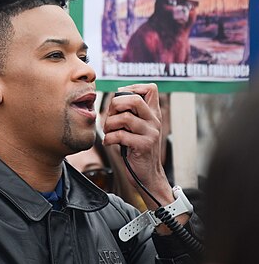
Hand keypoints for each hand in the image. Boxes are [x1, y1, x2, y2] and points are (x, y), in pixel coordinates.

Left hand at [103, 83, 172, 209]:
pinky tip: (109, 142)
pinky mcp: (143, 146)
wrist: (148, 176)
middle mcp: (154, 120)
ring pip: (124, 117)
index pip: (150, 88)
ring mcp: (150, 133)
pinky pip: (120, 135)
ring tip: (108, 131)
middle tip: (111, 116)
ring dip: (109, 124)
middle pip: (134, 99)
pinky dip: (109, 138)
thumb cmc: (137, 149)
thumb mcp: (138, 128)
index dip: (132, 88)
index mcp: (153, 113)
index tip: (120, 100)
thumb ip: (131, 113)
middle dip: (115, 105)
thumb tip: (115, 99)